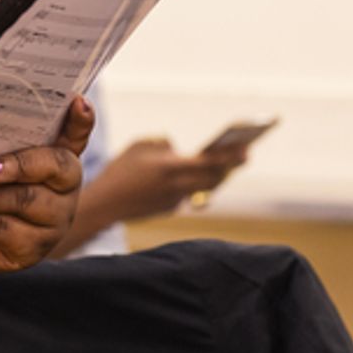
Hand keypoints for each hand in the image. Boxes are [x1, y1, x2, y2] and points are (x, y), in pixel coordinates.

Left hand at [0, 96, 92, 278]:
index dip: (80, 121)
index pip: (75, 135)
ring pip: (25, 200)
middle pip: (53, 166)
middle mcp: (63, 188)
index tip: (79, 102)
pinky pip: (7, 230)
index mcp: (54, 159)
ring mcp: (54, 220)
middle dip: (17, 164)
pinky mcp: (35, 248)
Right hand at [89, 136, 246, 220]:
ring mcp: (176, 200)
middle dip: (230, 166)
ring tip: (226, 162)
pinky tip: (193, 176)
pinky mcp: (171, 209)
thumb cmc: (120, 170)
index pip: (209, 161)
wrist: (105, 204)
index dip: (230, 155)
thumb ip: (163, 144)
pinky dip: (192, 184)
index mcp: (170, 167)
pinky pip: (188, 193)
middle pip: (214, 177)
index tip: (247, 149)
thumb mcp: (139, 146)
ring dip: (215, 175)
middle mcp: (177, 186)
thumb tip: (177, 149)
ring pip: (204, 187)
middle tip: (244, 154)